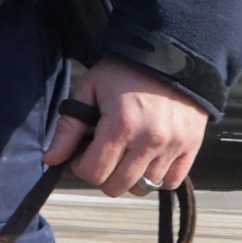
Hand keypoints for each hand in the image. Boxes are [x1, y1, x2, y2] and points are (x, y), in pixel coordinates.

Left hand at [42, 56, 206, 196]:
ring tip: (126, 155)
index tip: (83, 154)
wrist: (171, 55)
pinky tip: (147, 160)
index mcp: (121, 125)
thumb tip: (51, 159)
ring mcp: (173, 145)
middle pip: (117, 186)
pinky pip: (170, 181)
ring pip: (143, 187)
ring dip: (129, 177)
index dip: (81, 166)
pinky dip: (156, 178)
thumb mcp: (90, 88)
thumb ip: (69, 126)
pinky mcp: (191, 146)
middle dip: (102, 175)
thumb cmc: (125, 71)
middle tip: (103, 156)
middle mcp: (149, 140)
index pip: (94, 172)